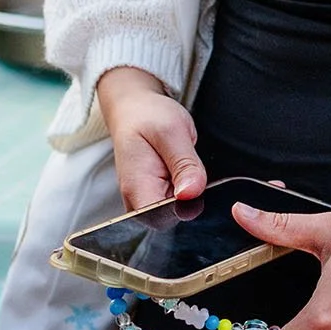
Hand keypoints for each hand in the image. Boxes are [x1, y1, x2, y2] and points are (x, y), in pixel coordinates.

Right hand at [97, 66, 204, 208]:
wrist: (135, 110)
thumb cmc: (148, 117)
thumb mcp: (172, 132)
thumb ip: (184, 163)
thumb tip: (192, 193)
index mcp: (137, 188)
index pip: (164, 219)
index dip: (187, 207)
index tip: (195, 182)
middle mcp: (138, 200)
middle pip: (174, 218)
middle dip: (192, 197)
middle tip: (188, 164)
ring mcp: (146, 199)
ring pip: (179, 210)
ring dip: (190, 190)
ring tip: (182, 162)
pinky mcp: (156, 195)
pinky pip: (178, 201)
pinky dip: (187, 186)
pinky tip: (183, 169)